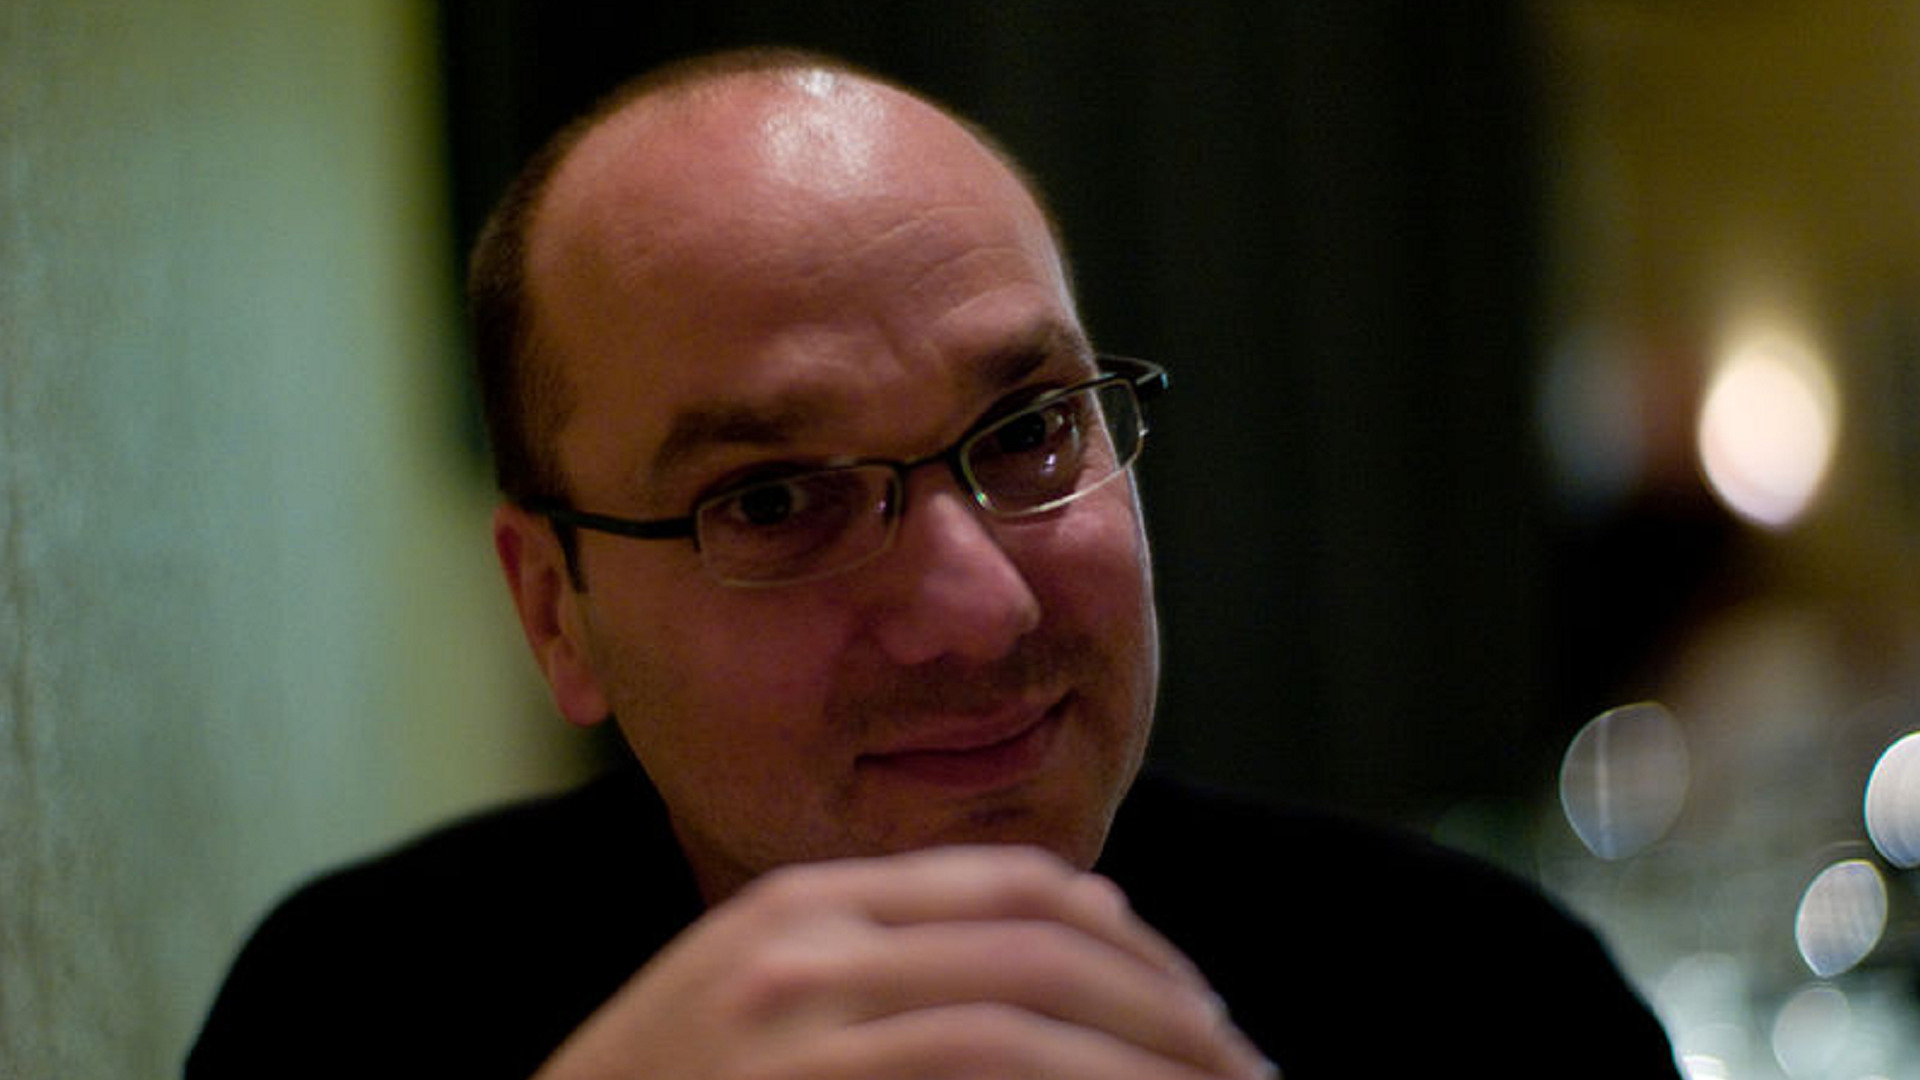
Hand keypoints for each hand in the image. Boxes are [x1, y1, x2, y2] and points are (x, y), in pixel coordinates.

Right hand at [534, 845, 1276, 1078]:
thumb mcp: (743, 1021)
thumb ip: (867, 983)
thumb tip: (1046, 985)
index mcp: (801, 906)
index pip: (1016, 890)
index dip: (1135, 948)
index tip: (1197, 1014)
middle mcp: (807, 942)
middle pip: (1053, 943)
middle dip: (1175, 1012)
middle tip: (1248, 1073)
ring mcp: (800, 1019)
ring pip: (1041, 1016)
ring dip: (1161, 1066)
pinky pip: (997, 1071)